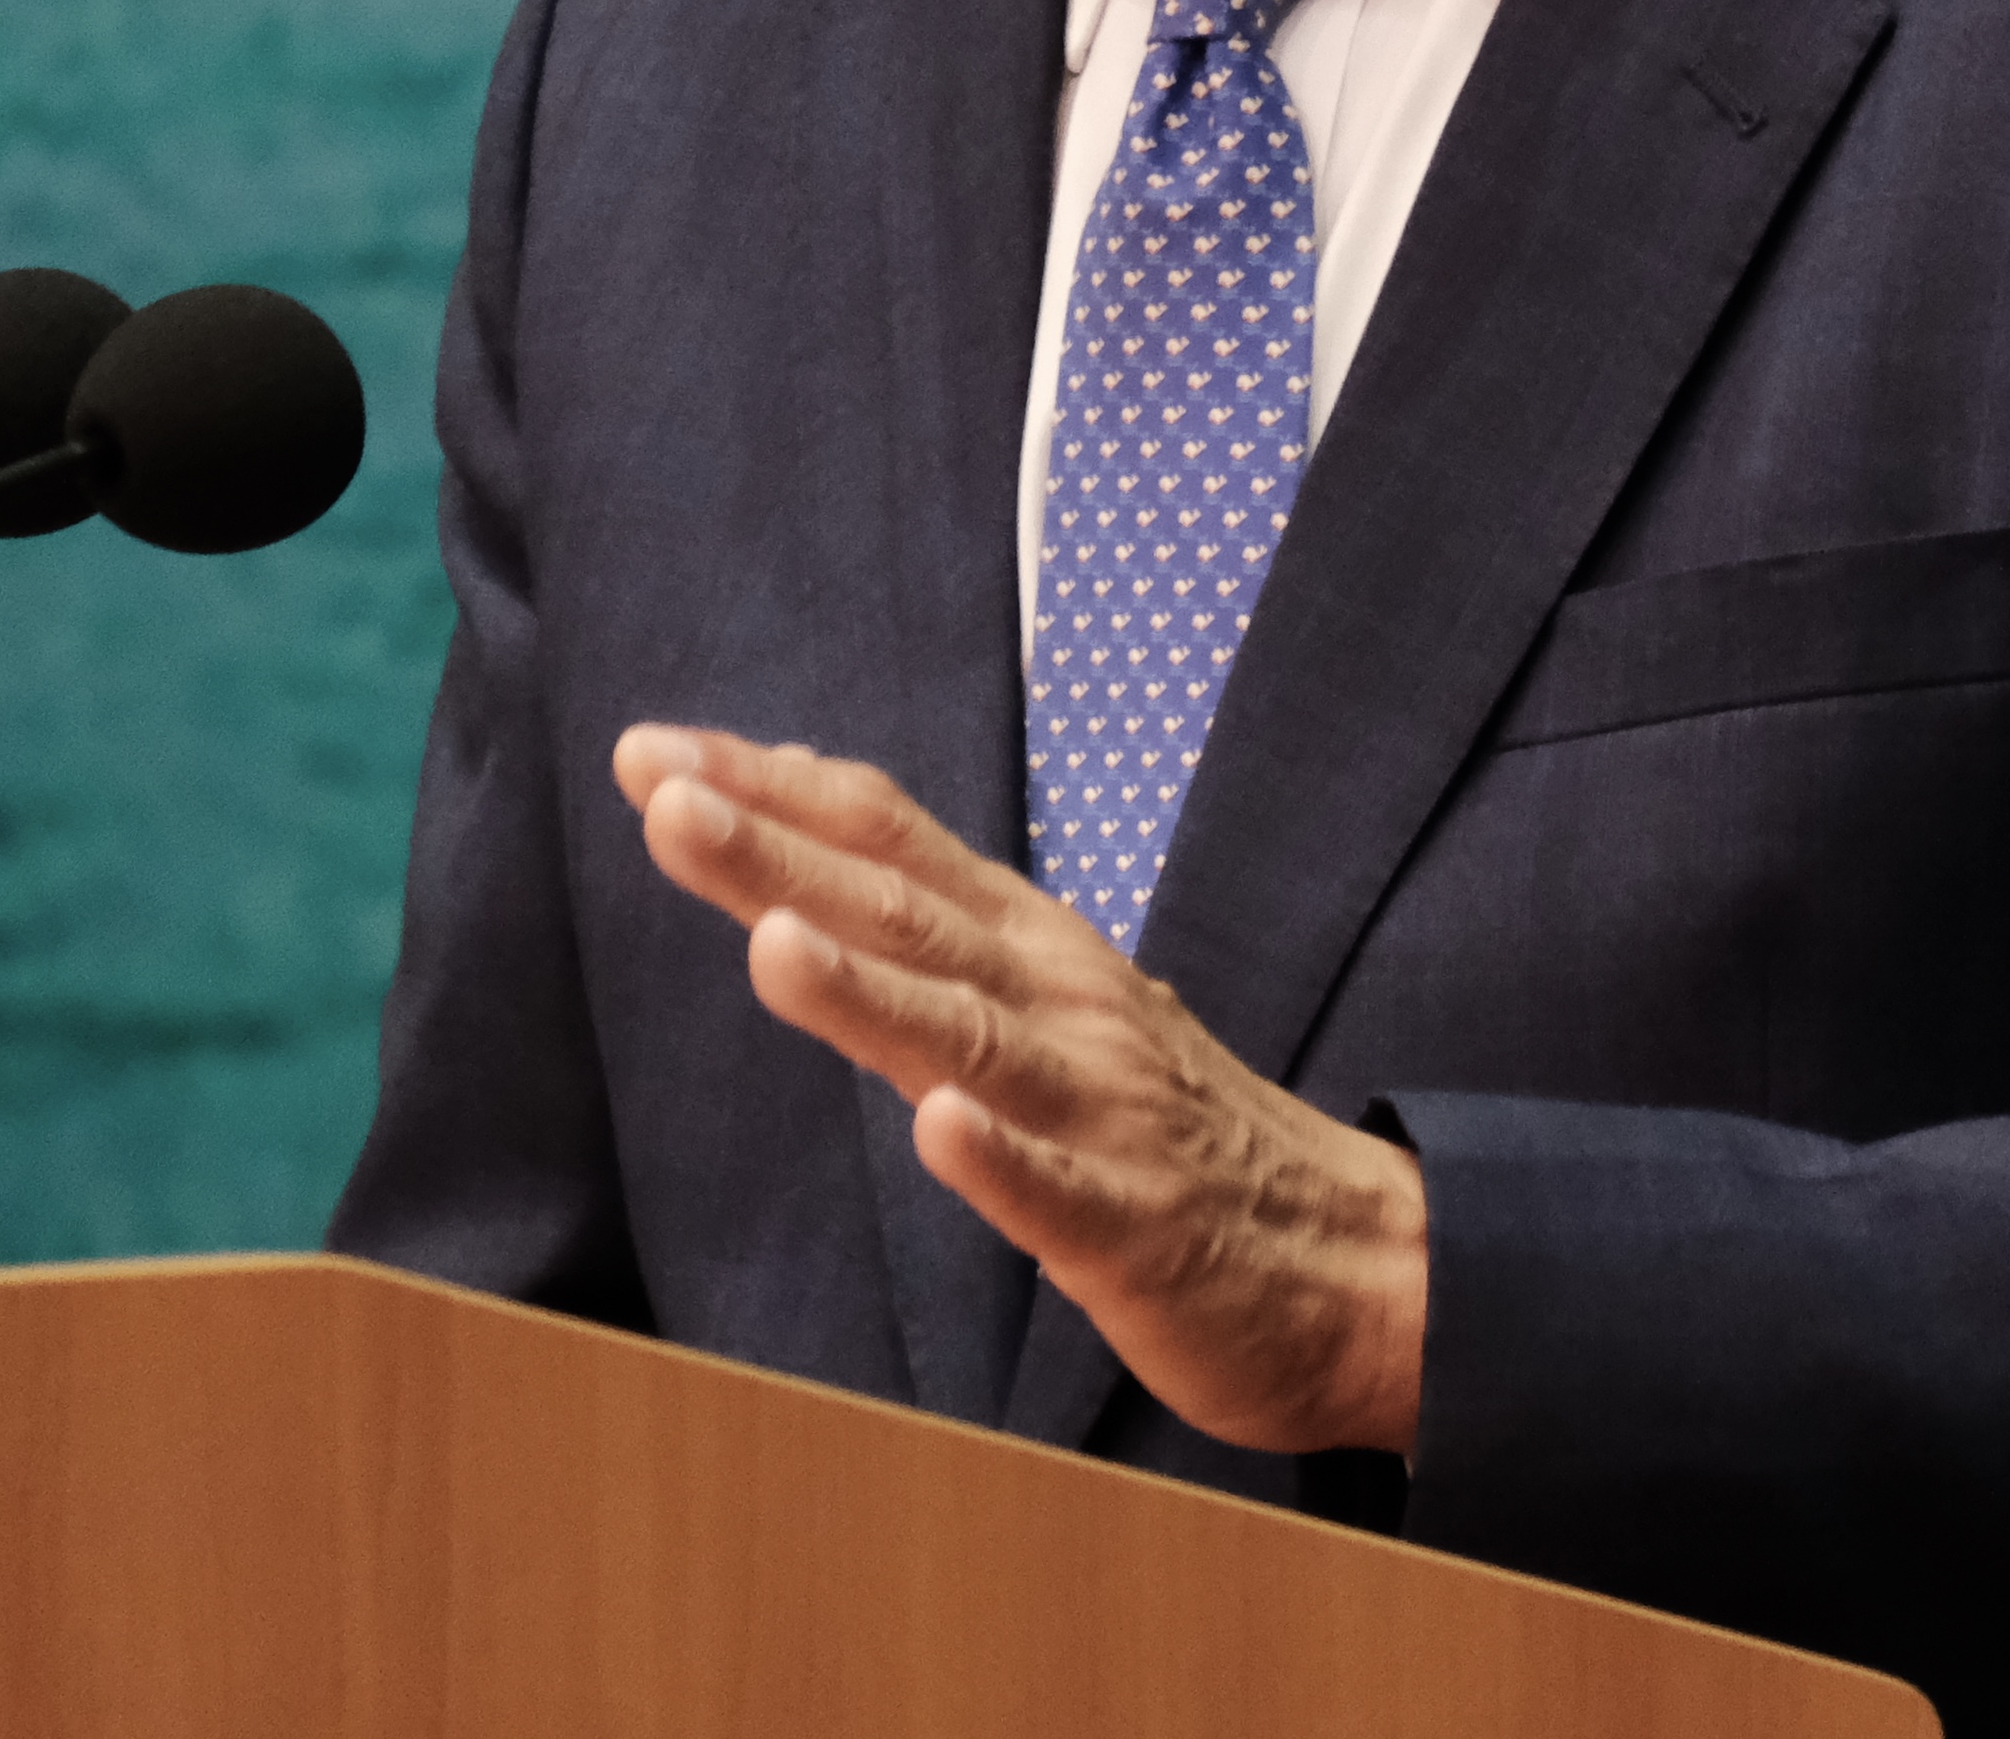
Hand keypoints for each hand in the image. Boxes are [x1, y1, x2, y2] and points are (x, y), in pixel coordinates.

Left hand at [610, 723, 1429, 1455]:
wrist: (1354, 1260)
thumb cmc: (1171, 1127)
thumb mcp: (1051, 1000)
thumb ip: (935, 930)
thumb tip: (804, 834)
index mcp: (1030, 947)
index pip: (890, 843)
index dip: (776, 792)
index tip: (655, 749)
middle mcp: (1059, 1003)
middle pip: (904, 918)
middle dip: (780, 857)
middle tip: (667, 798)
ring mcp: (1100, 1110)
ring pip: (968, 1039)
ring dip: (867, 988)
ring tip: (771, 941)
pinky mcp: (1135, 1225)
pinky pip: (1057, 1193)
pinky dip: (999, 1160)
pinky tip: (941, 1133)